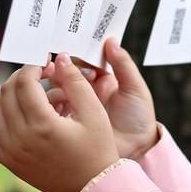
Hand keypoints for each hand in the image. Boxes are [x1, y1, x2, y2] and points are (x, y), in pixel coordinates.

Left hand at [0, 55, 119, 191]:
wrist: (92, 189)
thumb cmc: (98, 150)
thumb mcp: (94, 112)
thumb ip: (75, 81)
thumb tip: (59, 58)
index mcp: (43, 125)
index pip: (24, 82)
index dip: (33, 66)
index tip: (45, 63)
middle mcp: (21, 139)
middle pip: (6, 93)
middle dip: (21, 77)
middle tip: (38, 74)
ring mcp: (11, 152)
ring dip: (5, 93)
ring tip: (25, 90)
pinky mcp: (8, 162)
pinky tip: (15, 112)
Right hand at [43, 38, 159, 159]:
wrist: (135, 151)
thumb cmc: (139, 119)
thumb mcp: (135, 89)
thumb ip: (123, 65)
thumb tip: (111, 40)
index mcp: (101, 79)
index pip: (84, 60)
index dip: (77, 54)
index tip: (71, 49)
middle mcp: (85, 90)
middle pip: (66, 72)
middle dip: (62, 67)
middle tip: (61, 66)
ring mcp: (74, 106)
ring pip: (56, 87)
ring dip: (56, 83)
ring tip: (64, 85)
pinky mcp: (65, 121)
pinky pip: (52, 107)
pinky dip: (51, 101)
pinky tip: (58, 101)